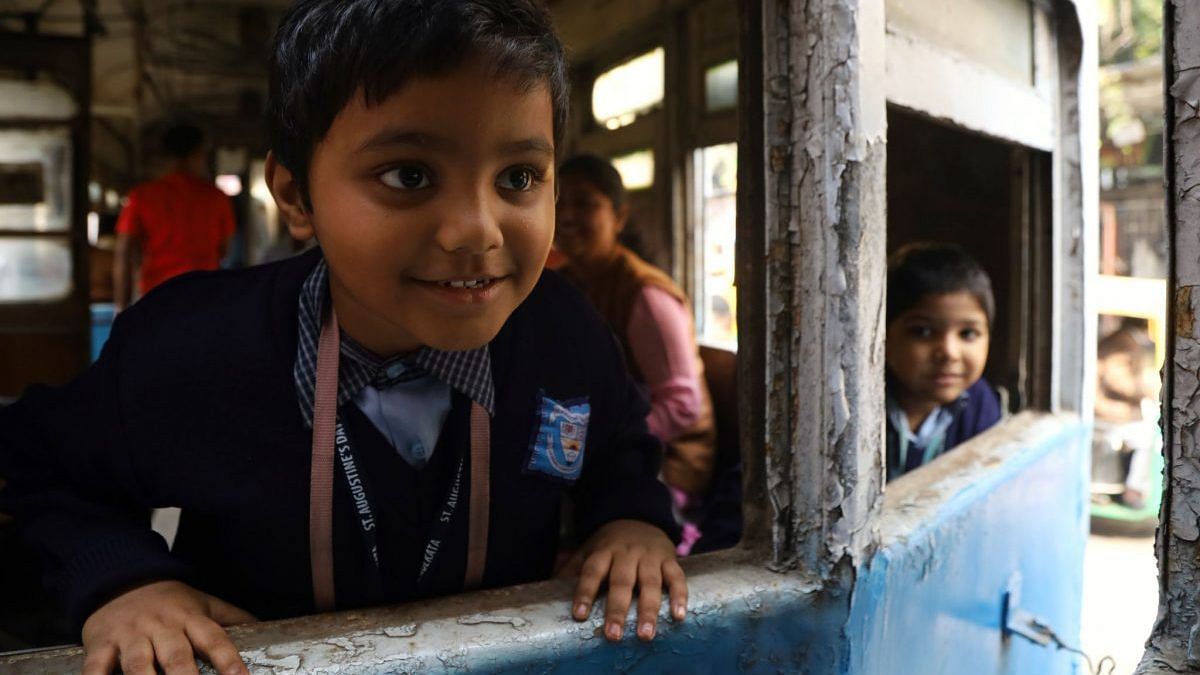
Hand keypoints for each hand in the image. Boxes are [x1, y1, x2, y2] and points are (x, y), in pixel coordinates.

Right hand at [81, 580, 255, 674]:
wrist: (120, 577)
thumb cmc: (169, 599)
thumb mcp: (203, 603)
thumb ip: (232, 617)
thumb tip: (265, 627)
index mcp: (190, 618)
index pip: (215, 640)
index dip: (229, 660)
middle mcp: (162, 627)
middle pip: (177, 657)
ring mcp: (130, 636)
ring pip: (138, 665)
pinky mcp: (100, 644)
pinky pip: (96, 668)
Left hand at [569, 519, 686, 641]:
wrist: (640, 516)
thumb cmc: (610, 543)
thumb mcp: (589, 549)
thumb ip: (572, 568)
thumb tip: (549, 586)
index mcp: (604, 550)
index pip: (592, 571)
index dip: (585, 592)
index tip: (579, 615)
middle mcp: (627, 553)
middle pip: (621, 581)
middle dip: (617, 609)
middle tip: (613, 634)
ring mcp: (650, 556)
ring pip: (650, 582)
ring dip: (648, 609)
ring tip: (646, 634)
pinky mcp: (669, 559)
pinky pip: (676, 578)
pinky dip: (679, 596)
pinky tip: (678, 616)